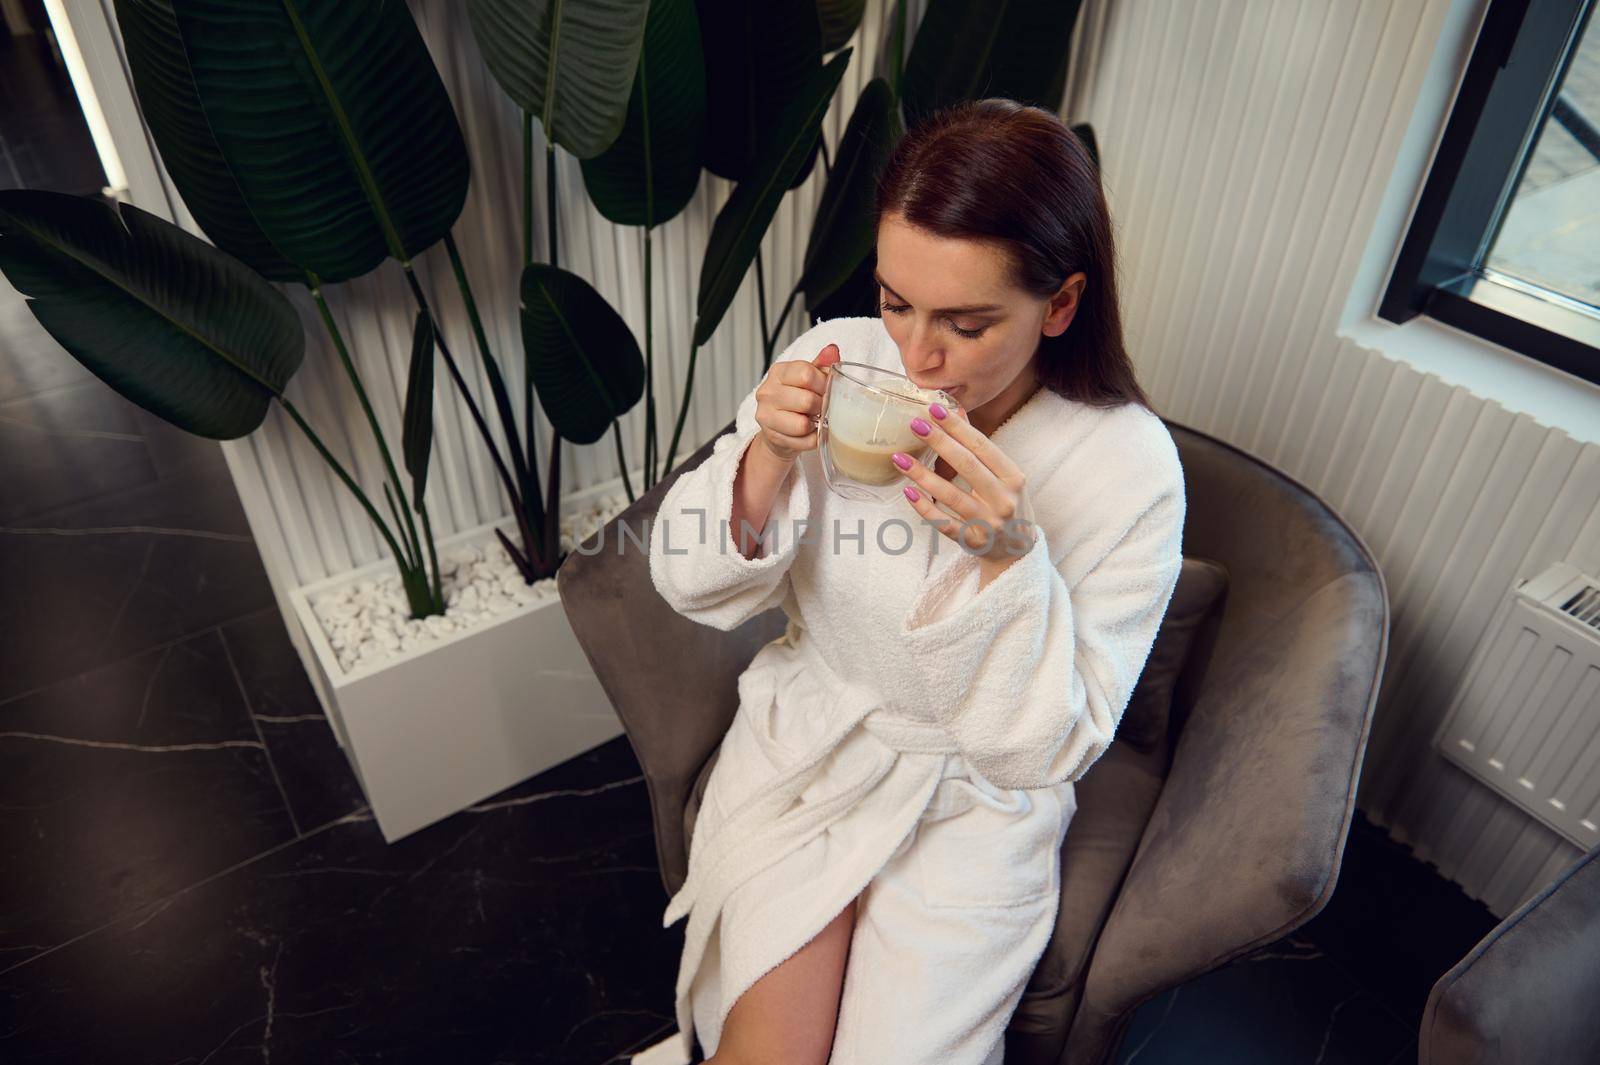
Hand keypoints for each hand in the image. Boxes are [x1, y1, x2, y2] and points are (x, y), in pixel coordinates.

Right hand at [753, 343, 840, 463]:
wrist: (778, 429)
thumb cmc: (796, 400)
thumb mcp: (809, 378)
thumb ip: (822, 364)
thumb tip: (833, 350)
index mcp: (778, 372)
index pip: (806, 373)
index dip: (823, 384)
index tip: (826, 389)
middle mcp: (767, 392)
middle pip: (807, 401)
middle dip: (821, 406)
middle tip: (821, 408)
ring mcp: (766, 415)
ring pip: (803, 424)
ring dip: (815, 424)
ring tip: (813, 420)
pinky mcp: (771, 436)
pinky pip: (803, 441)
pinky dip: (812, 439)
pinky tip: (809, 433)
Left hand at [895, 400, 1036, 570]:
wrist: (1017, 551)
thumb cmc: (1005, 503)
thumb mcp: (1002, 475)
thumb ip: (978, 446)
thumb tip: (955, 410)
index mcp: (1013, 477)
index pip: (982, 446)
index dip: (957, 427)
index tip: (934, 410)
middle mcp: (1003, 499)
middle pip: (967, 466)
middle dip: (939, 442)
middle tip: (915, 424)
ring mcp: (988, 522)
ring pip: (951, 495)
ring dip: (922, 475)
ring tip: (899, 458)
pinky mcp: (972, 541)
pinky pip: (944, 523)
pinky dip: (925, 508)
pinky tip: (908, 493)